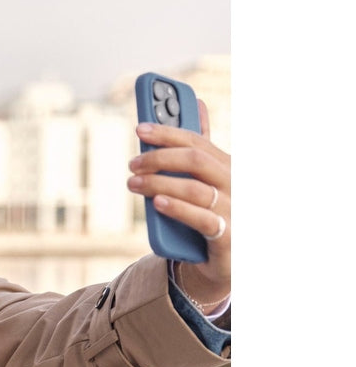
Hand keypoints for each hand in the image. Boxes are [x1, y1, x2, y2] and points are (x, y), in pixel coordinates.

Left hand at [127, 99, 230, 303]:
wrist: (229, 262)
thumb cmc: (214, 216)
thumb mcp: (208, 182)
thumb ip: (200, 149)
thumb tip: (198, 104)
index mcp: (227, 166)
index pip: (197, 141)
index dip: (168, 132)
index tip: (139, 129)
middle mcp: (234, 183)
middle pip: (196, 160)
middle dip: (160, 157)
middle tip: (132, 164)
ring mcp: (234, 209)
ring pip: (195, 189)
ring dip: (159, 183)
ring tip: (133, 183)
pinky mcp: (227, 235)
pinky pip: (201, 219)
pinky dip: (177, 209)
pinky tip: (156, 203)